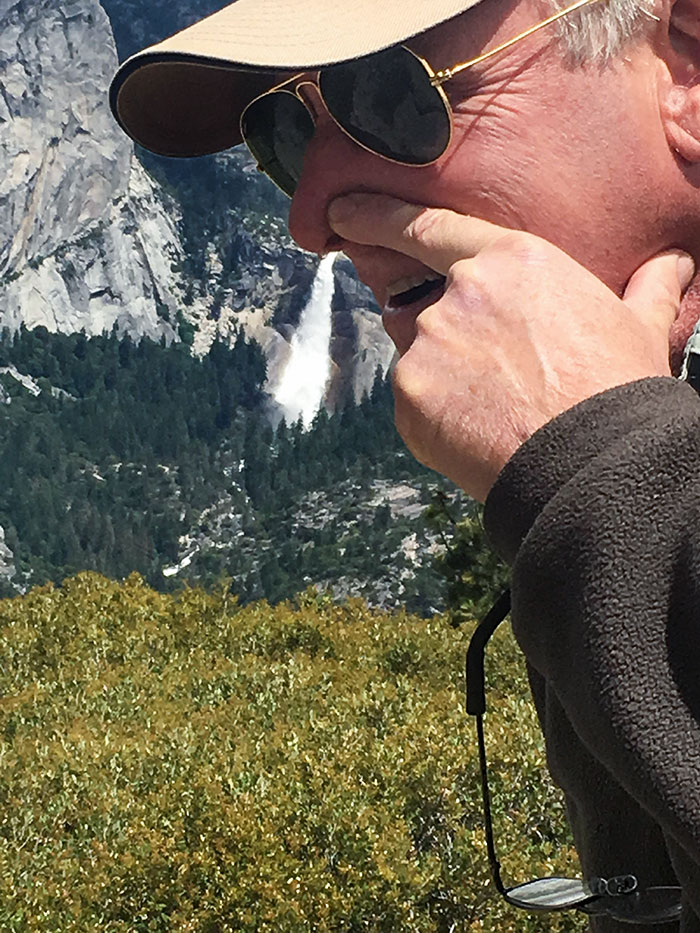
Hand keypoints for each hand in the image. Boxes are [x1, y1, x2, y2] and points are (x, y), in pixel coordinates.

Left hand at [328, 193, 694, 500]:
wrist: (592, 463)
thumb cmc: (616, 389)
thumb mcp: (639, 326)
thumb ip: (647, 287)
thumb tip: (676, 263)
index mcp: (510, 261)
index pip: (427, 228)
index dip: (377, 215)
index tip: (341, 212)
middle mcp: (457, 295)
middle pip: (424, 306)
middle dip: (445, 337)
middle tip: (488, 375)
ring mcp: (427, 347)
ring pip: (419, 356)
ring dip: (445, 377)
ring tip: (498, 408)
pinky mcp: (409, 399)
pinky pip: (413, 402)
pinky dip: (436, 415)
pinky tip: (477, 431)